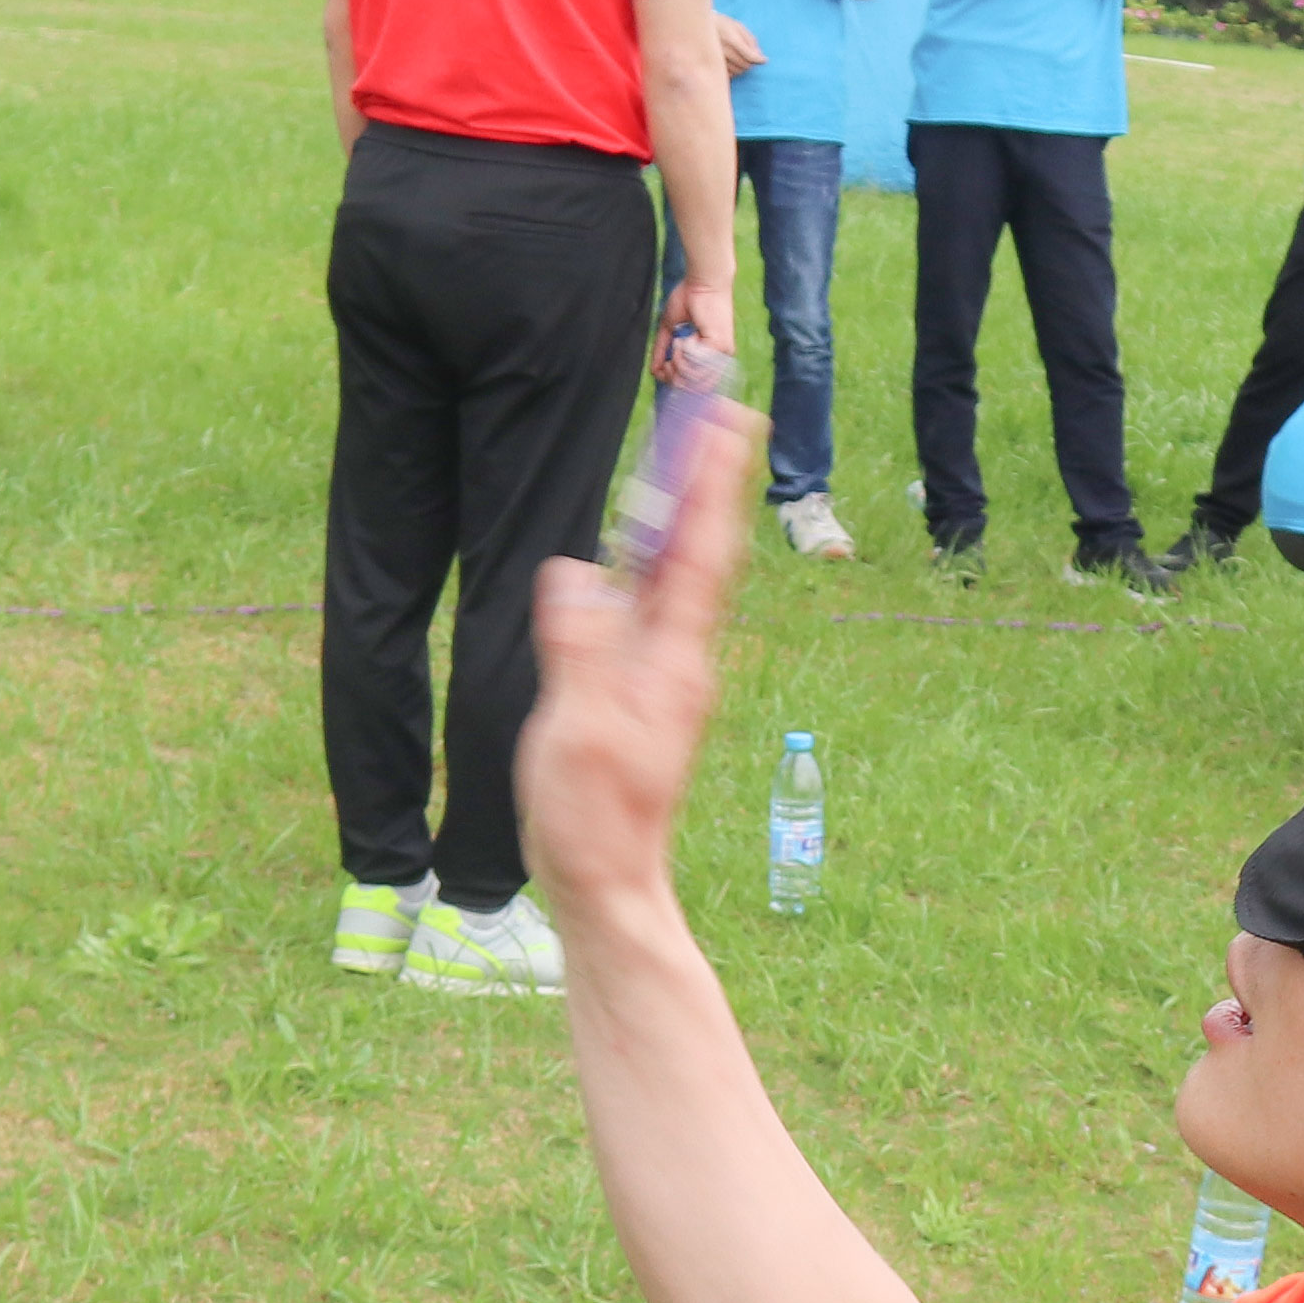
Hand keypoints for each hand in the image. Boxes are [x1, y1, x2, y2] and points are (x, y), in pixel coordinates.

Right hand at [514, 392, 760, 911]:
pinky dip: (649, 566)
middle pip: (698, 555)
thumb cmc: (593, 820)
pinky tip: (632, 554)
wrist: (610, 885)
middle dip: (706, 484)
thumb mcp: (577, 731)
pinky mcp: (643, 696)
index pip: (701, 556)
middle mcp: (681, 662)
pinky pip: (651, 612)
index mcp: (674, 664)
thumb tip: (575, 570)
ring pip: (677, 581)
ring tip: (685, 463)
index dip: (712, 486)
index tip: (727, 423)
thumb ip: (579, 647)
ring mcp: (665, 679)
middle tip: (717, 417)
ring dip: (680, 518)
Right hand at [661, 275, 733, 376]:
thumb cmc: (689, 299)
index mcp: (711, 357)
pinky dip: (683, 353)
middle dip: (673, 376)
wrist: (702, 281)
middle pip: (693, 388)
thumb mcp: (670, 329)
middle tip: (669, 358)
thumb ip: (662, 351)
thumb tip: (653, 371)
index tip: (663, 369)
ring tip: (677, 342)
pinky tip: (684, 338)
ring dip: (677, 362)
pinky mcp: (720, 346)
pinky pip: (695, 364)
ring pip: (693, 379)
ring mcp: (722, 354)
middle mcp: (720, 359)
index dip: (674, 382)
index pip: (694, 386)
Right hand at [715, 13, 765, 76]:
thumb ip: (750, 40)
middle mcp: (724, 51)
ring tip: (739, 57)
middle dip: (751, 62)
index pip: (750, 56)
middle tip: (749, 55)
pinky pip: (729, 75)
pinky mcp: (712, 66)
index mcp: (732, 39)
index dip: (760, 59)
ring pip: (738, 71)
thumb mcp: (738, 26)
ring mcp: (717, 60)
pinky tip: (732, 63)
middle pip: (745, 65)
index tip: (765, 60)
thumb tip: (760, 56)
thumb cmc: (723, 25)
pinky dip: (734, 71)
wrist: (699, 27)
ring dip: (742, 67)